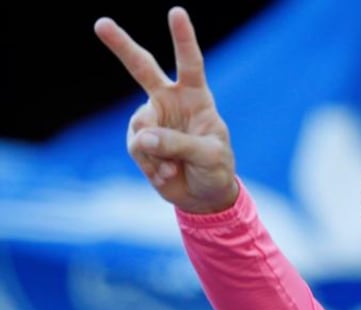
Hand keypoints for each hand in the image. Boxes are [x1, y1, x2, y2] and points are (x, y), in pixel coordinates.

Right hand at [93, 7, 237, 213]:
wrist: (203, 197)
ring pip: (140, 126)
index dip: (183, 39)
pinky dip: (152, 165)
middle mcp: (170, 103)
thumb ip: (179, 144)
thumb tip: (144, 136)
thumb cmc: (215, 170)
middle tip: (101, 24)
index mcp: (196, 98)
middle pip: (142, 68)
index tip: (176, 13)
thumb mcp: (209, 157)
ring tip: (174, 167)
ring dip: (156, 152)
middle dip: (122, 46)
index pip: (190, 64)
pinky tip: (167, 174)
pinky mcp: (140, 141)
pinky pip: (137, 148)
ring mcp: (153, 121)